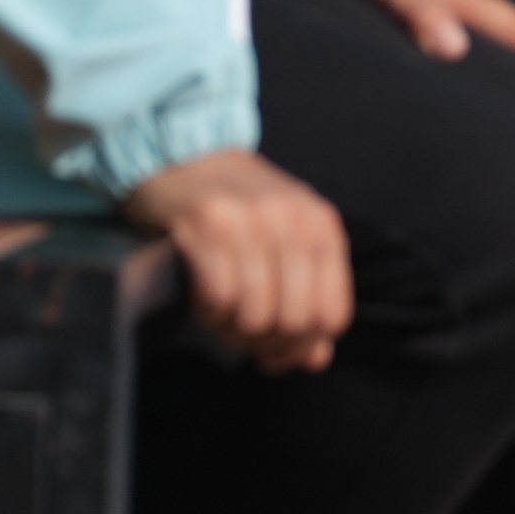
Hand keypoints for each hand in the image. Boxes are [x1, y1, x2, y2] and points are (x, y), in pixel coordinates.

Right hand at [127, 149, 354, 367]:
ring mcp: (252, 220)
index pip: (332, 315)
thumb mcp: (284, 244)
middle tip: (240, 334)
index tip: (275, 350)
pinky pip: (217, 298)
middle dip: (263, 343)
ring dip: (230, 330)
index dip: (302, 346)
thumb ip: (306, 298)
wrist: (182, 154)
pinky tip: (202, 300)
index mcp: (323, 227)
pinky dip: (207, 312)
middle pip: (293, 322)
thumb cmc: (236, 209)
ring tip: (219, 314)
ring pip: (254, 315)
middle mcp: (294, 221)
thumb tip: (315, 359)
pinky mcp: (207, 223)